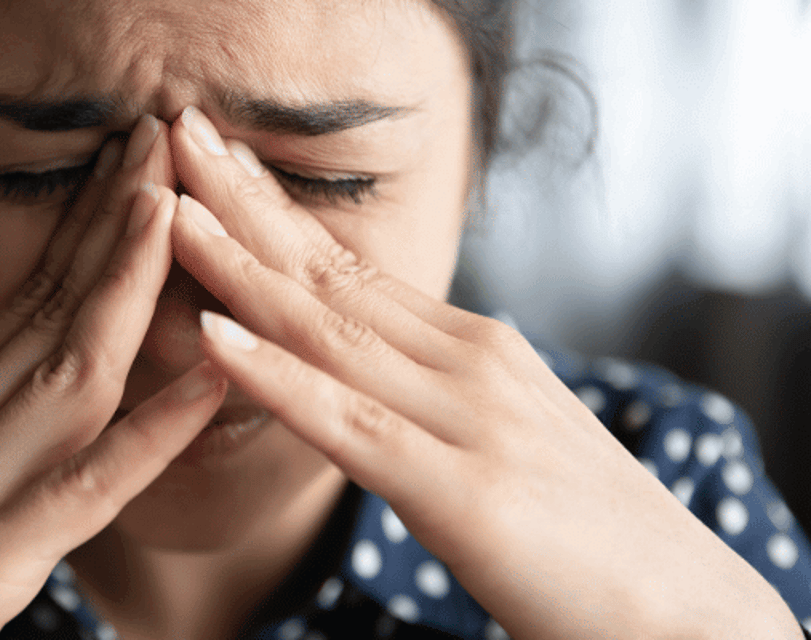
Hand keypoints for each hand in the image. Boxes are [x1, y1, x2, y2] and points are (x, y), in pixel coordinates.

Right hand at [0, 116, 227, 639]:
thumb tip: (42, 368)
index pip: (29, 294)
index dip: (89, 225)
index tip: (133, 163)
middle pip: (51, 304)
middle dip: (114, 219)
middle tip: (160, 137)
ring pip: (71, 366)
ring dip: (126, 282)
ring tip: (174, 208)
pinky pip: (87, 483)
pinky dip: (152, 430)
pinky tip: (207, 382)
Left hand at [166, 109, 802, 638]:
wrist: (690, 613)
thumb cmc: (586, 534)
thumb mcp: (503, 435)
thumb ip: (435, 395)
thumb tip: (369, 369)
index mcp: (473, 350)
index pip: (354, 268)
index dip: (276, 214)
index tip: (217, 164)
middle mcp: (469, 363)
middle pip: (331, 274)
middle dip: (243, 203)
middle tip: (176, 136)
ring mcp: (469, 418)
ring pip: (328, 330)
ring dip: (238, 265)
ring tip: (169, 211)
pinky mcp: (465, 490)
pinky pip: (349, 422)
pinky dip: (276, 375)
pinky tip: (213, 334)